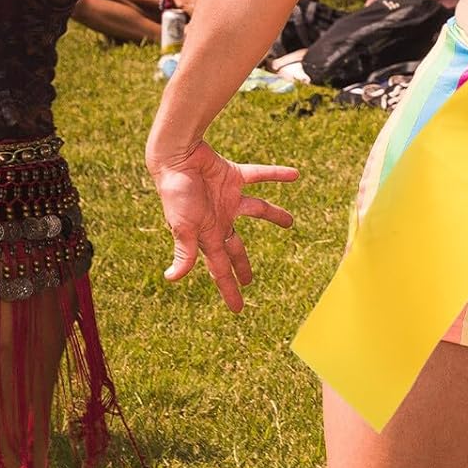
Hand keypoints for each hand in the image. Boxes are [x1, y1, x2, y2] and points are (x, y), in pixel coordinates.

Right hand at [149, 139, 297, 312]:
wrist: (177, 158)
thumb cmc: (177, 194)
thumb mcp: (183, 226)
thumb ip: (185, 251)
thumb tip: (172, 279)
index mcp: (207, 235)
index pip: (220, 269)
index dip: (229, 289)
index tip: (239, 309)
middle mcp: (219, 219)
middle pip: (235, 247)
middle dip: (242, 265)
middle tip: (251, 281)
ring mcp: (228, 198)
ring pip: (256, 210)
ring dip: (274, 215)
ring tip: (290, 223)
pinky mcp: (234, 176)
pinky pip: (260, 176)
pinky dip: (277, 174)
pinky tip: (295, 175)